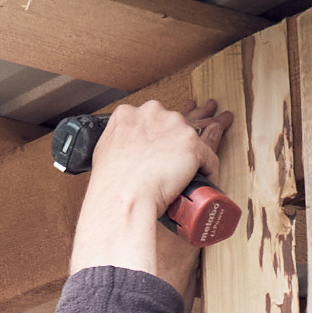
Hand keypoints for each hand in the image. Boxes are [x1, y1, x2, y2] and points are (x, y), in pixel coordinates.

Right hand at [70, 99, 232, 290]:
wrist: (123, 199)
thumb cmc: (110, 187)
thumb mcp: (103, 155)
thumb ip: (114, 144)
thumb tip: (121, 152)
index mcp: (127, 114)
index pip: (151, 120)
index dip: (158, 137)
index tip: (160, 151)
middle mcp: (152, 113)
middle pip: (175, 125)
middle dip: (178, 144)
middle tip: (178, 163)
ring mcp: (174, 126)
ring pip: (193, 140)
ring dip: (195, 157)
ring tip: (196, 171)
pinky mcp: (192, 145)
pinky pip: (209, 159)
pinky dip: (209, 173)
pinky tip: (206, 184)